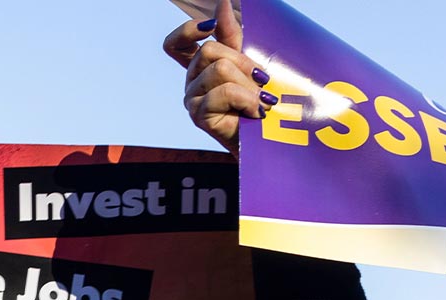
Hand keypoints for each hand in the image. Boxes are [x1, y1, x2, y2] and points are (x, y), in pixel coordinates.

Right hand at [161, 9, 271, 152]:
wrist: (270, 140)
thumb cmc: (260, 102)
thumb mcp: (247, 62)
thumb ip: (232, 34)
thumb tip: (221, 3)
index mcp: (200, 68)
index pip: (175, 45)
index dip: (188, 31)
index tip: (210, 25)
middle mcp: (192, 83)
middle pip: (209, 51)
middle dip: (242, 61)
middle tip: (262, 79)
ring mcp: (192, 100)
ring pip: (219, 69)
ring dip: (249, 84)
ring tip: (261, 101)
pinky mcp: (199, 116)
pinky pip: (223, 91)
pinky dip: (247, 99)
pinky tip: (256, 112)